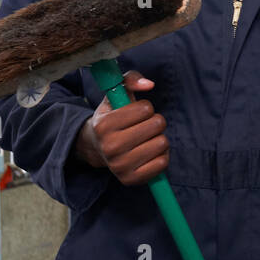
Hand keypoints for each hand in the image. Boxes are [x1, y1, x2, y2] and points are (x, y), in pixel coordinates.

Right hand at [73, 69, 168, 184]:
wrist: (96, 147)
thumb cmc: (112, 116)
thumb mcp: (116, 94)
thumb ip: (131, 79)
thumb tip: (149, 84)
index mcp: (104, 125)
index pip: (146, 109)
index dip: (145, 108)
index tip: (135, 113)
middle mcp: (110, 147)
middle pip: (157, 125)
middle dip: (154, 122)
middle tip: (142, 126)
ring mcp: (120, 166)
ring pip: (162, 143)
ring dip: (159, 138)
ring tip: (145, 139)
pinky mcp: (131, 180)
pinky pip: (163, 163)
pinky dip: (162, 156)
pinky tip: (149, 153)